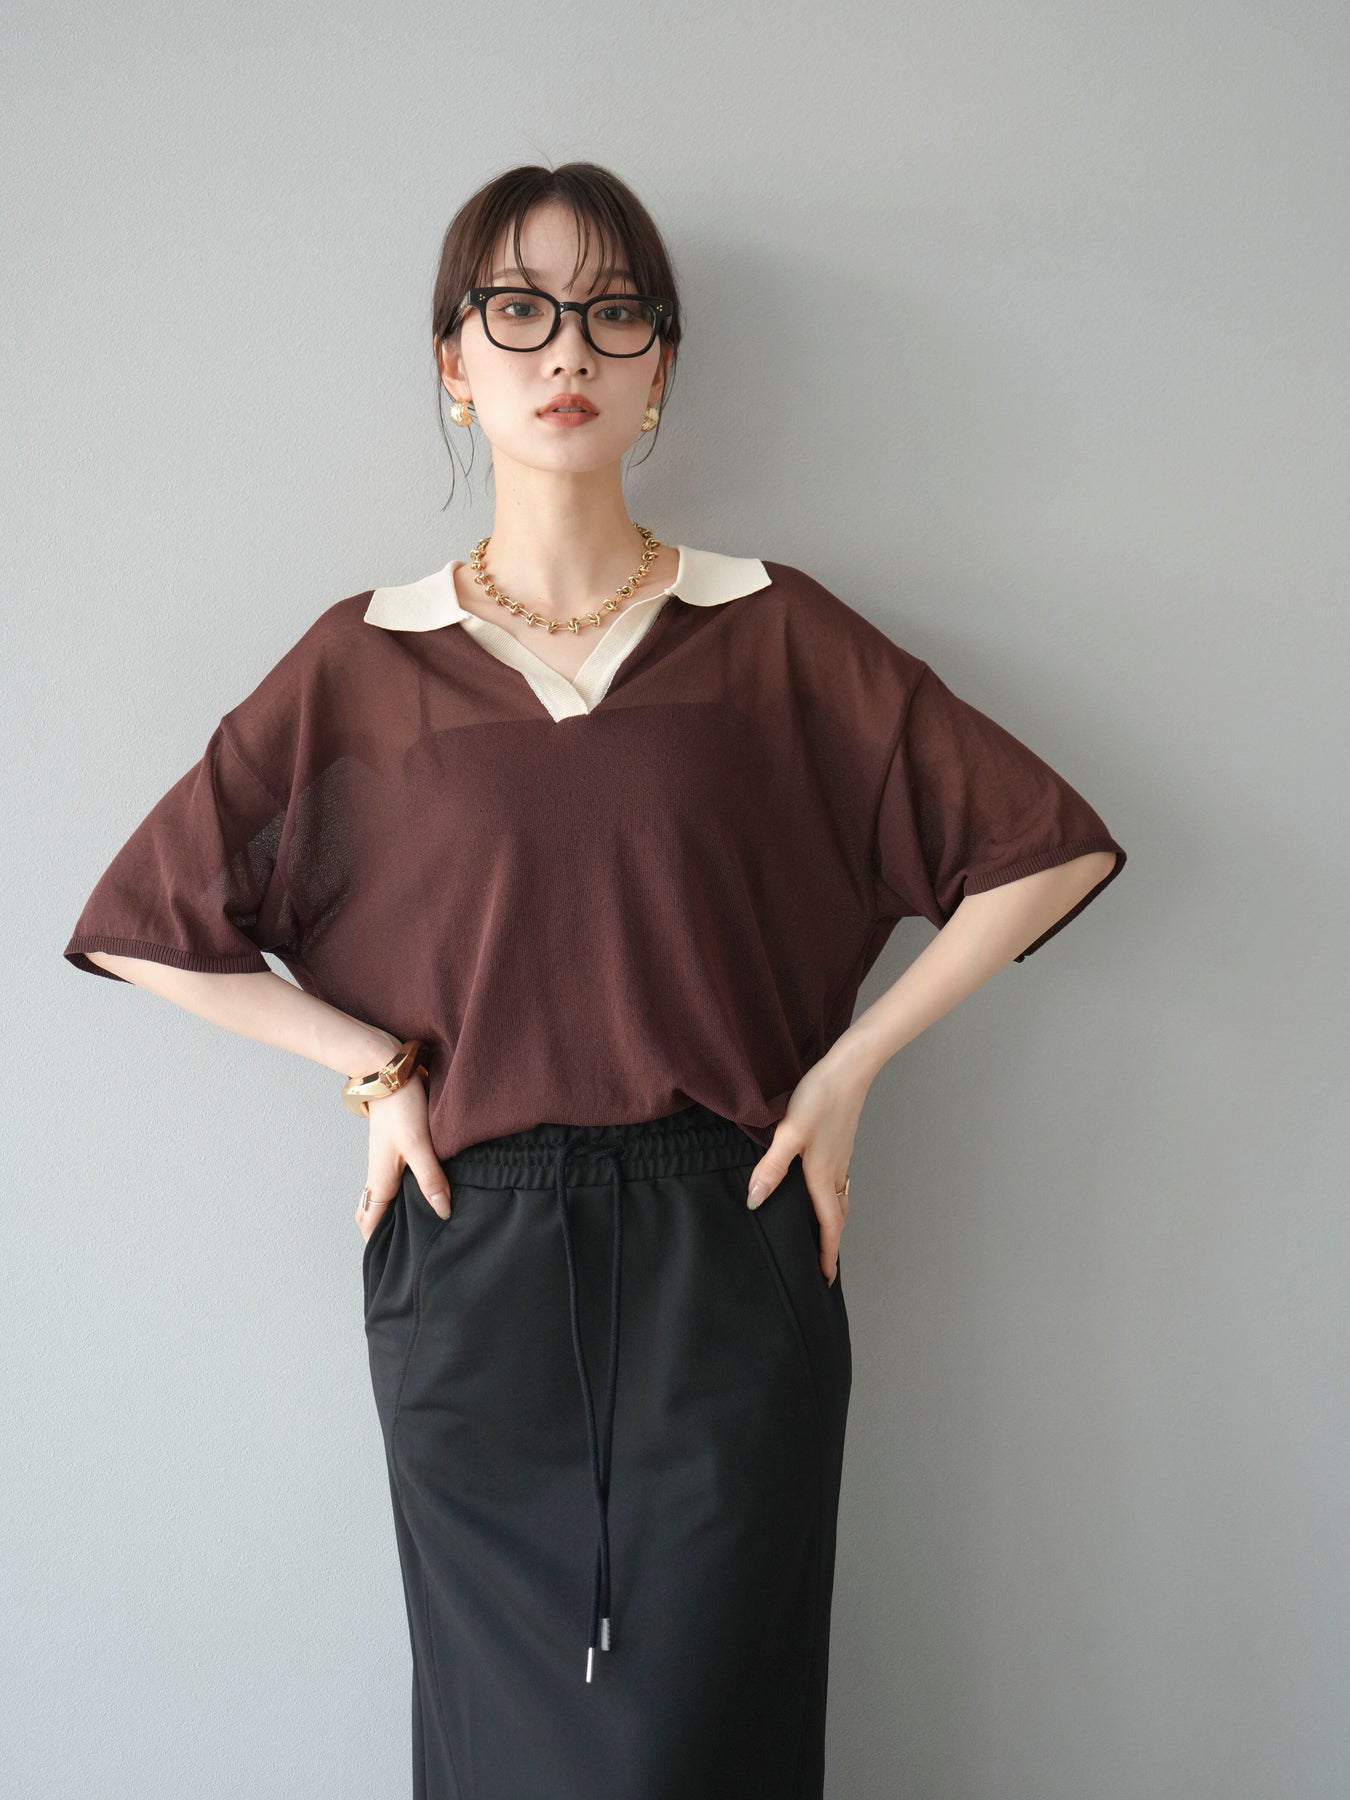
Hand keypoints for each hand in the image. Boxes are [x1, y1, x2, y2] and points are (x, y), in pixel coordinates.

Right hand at [353, 1073, 452, 1241]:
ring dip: (392, 1212)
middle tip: (401, 1251)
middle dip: (382, 1233)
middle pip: (372, 1211)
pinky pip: (391, 1178)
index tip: (386, 1264)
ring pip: (382, 1195)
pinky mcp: (392, 1146)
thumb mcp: (420, 1146)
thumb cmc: (401, 1107)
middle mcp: (376, 1173)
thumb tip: (442, 1212)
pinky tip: (421, 1190)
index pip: (370, 1222)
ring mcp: (383, 1159)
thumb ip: (431, 1179)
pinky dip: (400, 1192)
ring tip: (415, 1226)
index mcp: (379, 1179)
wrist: (386, 1070)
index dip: (375, 1244)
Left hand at [745, 1054, 866, 1284]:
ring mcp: (840, 1156)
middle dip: (831, 1241)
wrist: (849, 1069)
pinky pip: (837, 1181)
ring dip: (833, 1219)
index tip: (826, 1277)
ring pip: (839, 1197)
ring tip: (821, 1232)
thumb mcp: (789, 1133)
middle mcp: (835, 1170)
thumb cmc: (819, 1098)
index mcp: (822, 1174)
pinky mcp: (840, 1143)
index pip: (828, 1224)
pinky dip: (831, 1197)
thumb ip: (771, 1167)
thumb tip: (755, 1200)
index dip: (827, 1252)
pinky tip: (817, 1188)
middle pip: (837, 1215)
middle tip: (823, 1262)